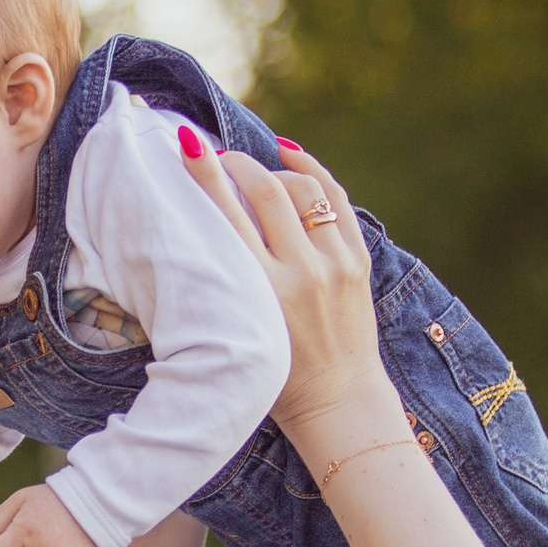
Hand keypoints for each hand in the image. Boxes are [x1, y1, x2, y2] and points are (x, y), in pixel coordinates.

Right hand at [173, 133, 389, 441]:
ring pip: (302, 189)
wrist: (337, 400)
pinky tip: (292, 156)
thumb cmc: (274, 374)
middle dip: (238, 164)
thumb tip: (203, 223)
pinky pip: (336, 198)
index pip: (228, 215)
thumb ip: (226, 281)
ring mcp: (335, 265)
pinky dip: (312, 171)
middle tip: (221, 158)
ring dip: (273, 170)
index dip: (206, 173)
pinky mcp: (357, 261)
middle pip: (265, 191)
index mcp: (263, 293)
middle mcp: (301, 274)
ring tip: (256, 171)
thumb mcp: (239, 327)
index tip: (190, 146)